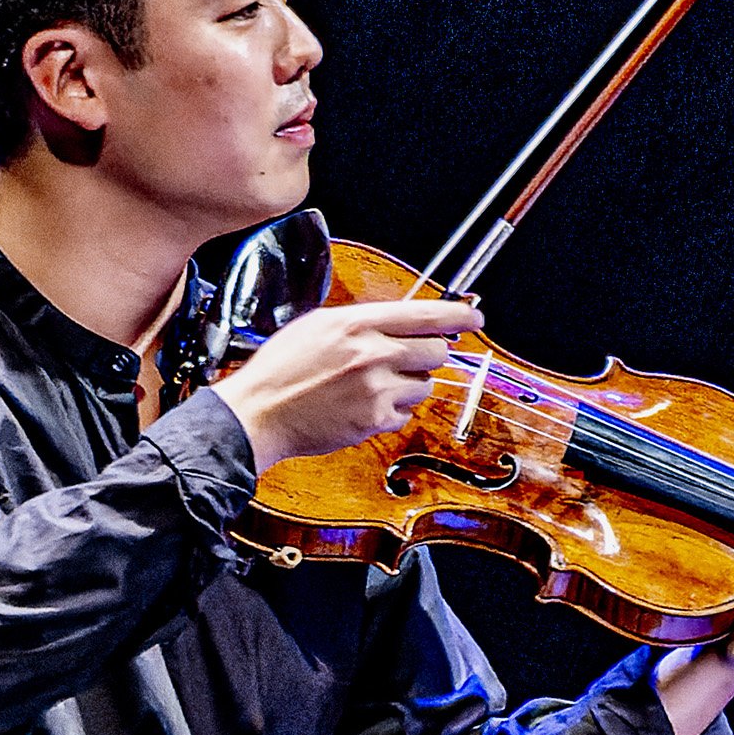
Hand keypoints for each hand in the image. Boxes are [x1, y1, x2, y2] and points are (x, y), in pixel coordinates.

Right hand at [217, 299, 480, 467]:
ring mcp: (377, 388)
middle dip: (426, 356)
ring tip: (369, 386)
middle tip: (403, 360)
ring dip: (407, 385)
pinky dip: (390, 411)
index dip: (458, 315)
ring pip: (424, 384)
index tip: (475, 317)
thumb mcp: (318, 327)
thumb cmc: (282, 369)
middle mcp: (371, 353)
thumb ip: (363, 322)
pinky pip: (405, 412)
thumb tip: (405, 320)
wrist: (258, 412)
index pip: (425, 314)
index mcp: (355, 323)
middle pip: (436, 351)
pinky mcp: (376, 419)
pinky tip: (360, 406)